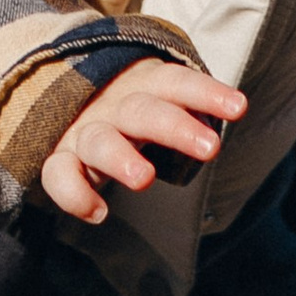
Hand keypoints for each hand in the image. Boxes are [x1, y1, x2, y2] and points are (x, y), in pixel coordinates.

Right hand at [40, 59, 246, 225]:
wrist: (68, 105)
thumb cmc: (132, 112)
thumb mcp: (159, 100)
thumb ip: (188, 110)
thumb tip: (233, 112)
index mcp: (143, 86)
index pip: (176, 82)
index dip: (206, 92)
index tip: (238, 107)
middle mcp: (113, 106)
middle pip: (142, 110)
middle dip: (175, 127)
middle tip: (210, 147)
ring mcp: (84, 131)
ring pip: (99, 140)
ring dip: (120, 157)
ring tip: (144, 179)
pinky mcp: (60, 157)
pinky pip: (57, 174)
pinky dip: (73, 192)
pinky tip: (97, 213)